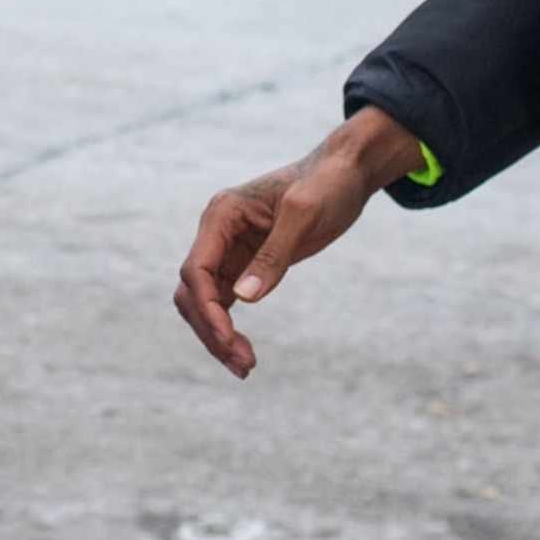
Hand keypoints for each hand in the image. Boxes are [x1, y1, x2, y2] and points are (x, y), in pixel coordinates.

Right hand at [174, 107, 424, 378]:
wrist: (346, 172)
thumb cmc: (327, 183)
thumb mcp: (304, 215)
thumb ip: (273, 256)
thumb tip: (243, 299)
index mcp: (222, 215)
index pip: (195, 269)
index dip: (206, 307)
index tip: (227, 337)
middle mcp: (218, 233)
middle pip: (193, 292)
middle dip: (210, 329)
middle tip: (243, 364)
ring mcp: (229, 250)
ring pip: (205, 302)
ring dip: (218, 335)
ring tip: (245, 367)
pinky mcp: (246, 264)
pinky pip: (225, 303)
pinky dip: (230, 328)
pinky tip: (244, 352)